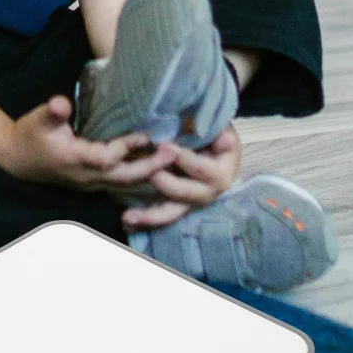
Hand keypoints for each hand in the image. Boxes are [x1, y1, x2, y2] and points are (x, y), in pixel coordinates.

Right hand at [0, 95, 178, 191]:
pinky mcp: (93, 183)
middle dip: (151, 166)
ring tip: (174, 159)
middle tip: (175, 152)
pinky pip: (121, 183)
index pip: (107, 157)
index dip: (127, 147)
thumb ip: (52, 112)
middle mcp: (86, 176)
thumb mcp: (38, 119)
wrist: (17, 159)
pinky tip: (158, 167)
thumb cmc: (30, 135)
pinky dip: (141, 177)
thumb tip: (60, 103)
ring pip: (125, 183)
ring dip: (150, 172)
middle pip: (124, 176)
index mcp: (75, 159)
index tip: (149, 135)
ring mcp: (90, 183)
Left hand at [122, 125, 242, 230]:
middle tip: (148, 172)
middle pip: (184, 192)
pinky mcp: (177, 207)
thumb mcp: (219, 129)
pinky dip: (143, 220)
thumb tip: (225, 140)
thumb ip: (216, 132)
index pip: (201, 168)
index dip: (183, 158)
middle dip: (164, 181)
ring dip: (148, 216)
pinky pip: (160, 216)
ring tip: (128, 217)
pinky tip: (126, 224)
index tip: (163, 145)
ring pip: (170, 213)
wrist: (216, 150)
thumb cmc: (214, 134)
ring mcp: (191, 203)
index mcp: (221, 173)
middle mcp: (207, 192)